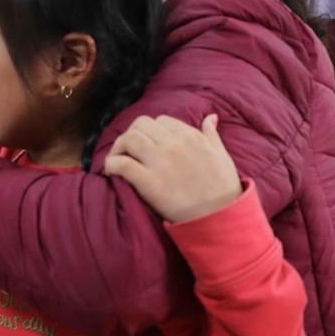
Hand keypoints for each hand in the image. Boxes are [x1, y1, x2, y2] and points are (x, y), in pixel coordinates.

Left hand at [103, 114, 240, 223]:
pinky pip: (122, 164)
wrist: (220, 219)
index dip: (153, 130)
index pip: (162, 120)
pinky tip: (111, 171)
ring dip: (119, 146)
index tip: (150, 142)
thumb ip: (212, 135)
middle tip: (130, 148)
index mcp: (191, 136)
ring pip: (129, 138)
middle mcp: (174, 144)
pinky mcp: (149, 182)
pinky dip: (111, 164)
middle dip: (133, 133)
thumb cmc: (224, 189)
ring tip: (118, 157)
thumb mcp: (222, 156)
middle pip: (141, 124)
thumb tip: (210, 117)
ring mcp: (160, 162)